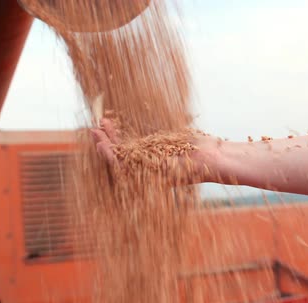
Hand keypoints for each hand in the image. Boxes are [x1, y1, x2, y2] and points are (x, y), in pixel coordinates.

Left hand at [90, 119, 223, 183]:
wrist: (212, 159)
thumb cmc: (189, 168)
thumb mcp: (161, 165)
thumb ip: (139, 160)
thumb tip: (112, 154)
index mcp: (143, 178)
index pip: (118, 165)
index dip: (106, 152)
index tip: (98, 138)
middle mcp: (145, 168)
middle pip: (119, 154)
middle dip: (106, 140)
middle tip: (95, 127)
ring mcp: (152, 155)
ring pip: (127, 143)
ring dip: (115, 132)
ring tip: (104, 120)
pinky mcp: (159, 144)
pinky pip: (140, 135)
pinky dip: (130, 127)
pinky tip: (121, 119)